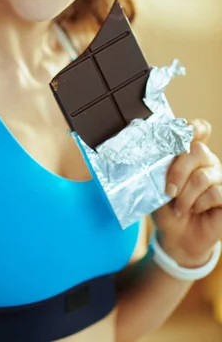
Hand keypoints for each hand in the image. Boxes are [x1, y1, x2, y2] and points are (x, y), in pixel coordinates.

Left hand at [152, 119, 221, 267]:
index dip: (194, 127)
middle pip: (197, 150)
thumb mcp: (156, 186)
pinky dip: (199, 204)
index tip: (187, 129)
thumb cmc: (166, 207)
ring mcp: (219, 177)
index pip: (198, 130)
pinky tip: (195, 210)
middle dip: (178, 172)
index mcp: (188, 153)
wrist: (176, 235)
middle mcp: (207, 160)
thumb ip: (158, 169)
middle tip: (168, 191)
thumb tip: (147, 156)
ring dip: (186, 196)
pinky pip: (216, 193)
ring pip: (203, 177)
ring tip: (179, 207)